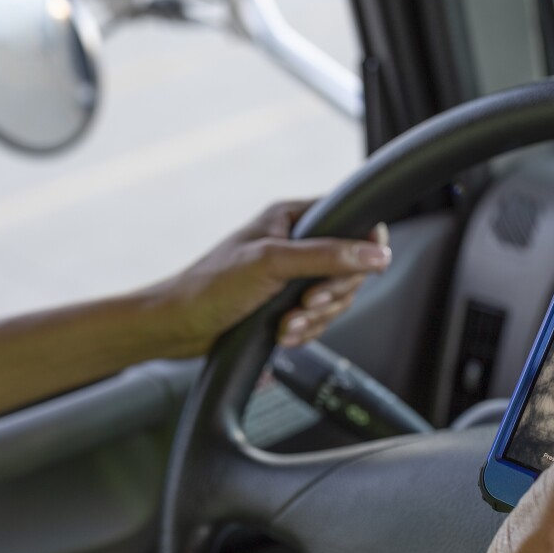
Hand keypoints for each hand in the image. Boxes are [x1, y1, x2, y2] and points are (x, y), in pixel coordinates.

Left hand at [158, 200, 390, 357]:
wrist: (177, 327)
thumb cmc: (210, 286)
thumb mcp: (272, 264)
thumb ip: (326, 256)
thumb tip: (376, 253)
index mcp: (291, 217)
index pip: (351, 221)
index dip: (363, 248)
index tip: (360, 271)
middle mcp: (295, 243)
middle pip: (349, 268)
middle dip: (330, 295)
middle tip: (305, 305)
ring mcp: (292, 276)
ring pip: (335, 299)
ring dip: (314, 319)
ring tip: (286, 325)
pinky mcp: (286, 305)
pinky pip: (319, 320)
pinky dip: (305, 331)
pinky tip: (283, 335)